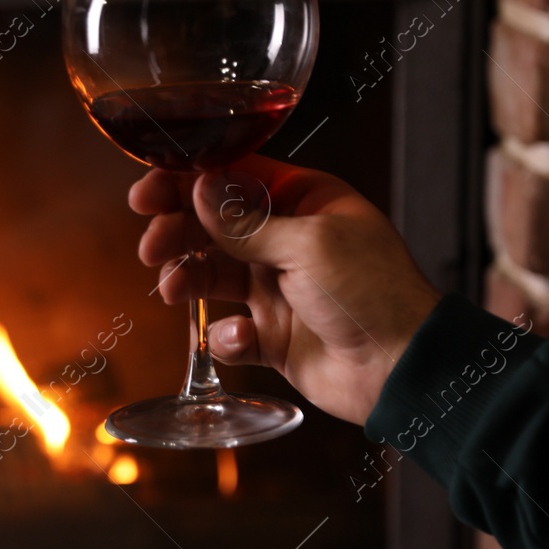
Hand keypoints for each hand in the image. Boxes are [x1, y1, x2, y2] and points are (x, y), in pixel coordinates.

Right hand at [131, 155, 442, 425]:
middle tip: (152, 246)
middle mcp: (287, 240)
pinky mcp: (272, 335)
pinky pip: (229, 330)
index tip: (148, 194)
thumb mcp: (309, 245)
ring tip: (172, 289)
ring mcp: (278, 288)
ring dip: (186, 278)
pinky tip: (239, 337)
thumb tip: (198, 188)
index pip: (233, 179)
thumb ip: (246, 222)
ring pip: (212, 275)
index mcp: (305, 201)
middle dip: (177, 232)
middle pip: (213, 226)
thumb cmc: (374, 293)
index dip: (186, 183)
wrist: (401, 368)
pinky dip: (225, 334)